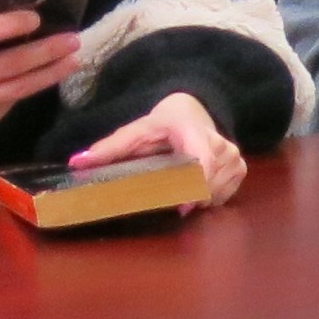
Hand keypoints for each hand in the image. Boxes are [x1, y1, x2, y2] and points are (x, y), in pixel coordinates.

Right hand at [0, 0, 81, 149]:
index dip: (9, 25)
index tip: (36, 18)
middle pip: (9, 64)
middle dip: (46, 51)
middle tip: (73, 39)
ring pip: (19, 88)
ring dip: (51, 73)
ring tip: (74, 59)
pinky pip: (13, 101)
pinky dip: (34, 86)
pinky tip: (51, 74)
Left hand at [69, 91, 245, 212]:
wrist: (193, 111)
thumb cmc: (164, 123)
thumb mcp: (136, 131)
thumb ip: (110, 147)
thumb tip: (78, 163)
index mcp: (194, 132)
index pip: (202, 162)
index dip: (192, 187)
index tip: (179, 207)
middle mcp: (222, 145)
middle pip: (207, 184)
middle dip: (186, 196)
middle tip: (168, 200)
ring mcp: (234, 158)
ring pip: (215, 193)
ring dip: (195, 199)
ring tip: (179, 192)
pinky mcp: (240, 169)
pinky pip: (223, 195)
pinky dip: (207, 198)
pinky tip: (194, 191)